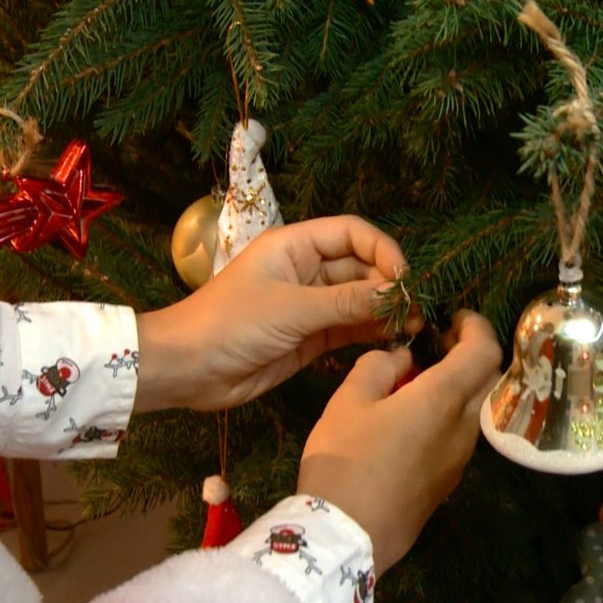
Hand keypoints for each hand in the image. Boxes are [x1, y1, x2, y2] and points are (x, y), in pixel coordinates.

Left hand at [134, 215, 420, 412]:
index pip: (352, 233)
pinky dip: (370, 333)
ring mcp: (308, 305)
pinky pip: (348, 329)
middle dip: (388, 285)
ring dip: (384, 312)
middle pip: (360, 267)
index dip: (383, 249)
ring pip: (358, 300)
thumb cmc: (230, 324)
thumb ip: (346, 302)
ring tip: (415, 328)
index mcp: (295, 246)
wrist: (186, 369)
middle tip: (417, 309)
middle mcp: (305, 271)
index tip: (403, 278)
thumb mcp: (292, 309)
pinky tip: (395, 341)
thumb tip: (396, 294)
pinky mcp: (309, 338)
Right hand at [298, 311, 501, 575]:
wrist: (347, 536)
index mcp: (444, 399)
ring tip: (416, 378)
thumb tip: (402, 356)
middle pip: (486, 378)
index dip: (476, 326)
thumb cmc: (345, 461)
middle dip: (468, 353)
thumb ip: (379, 366)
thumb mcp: (349, 400)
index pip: (485, 350)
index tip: (454, 316)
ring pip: (472, 408)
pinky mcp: (447, 481)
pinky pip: (458, 434)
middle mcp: (464, 428)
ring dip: (456, 386)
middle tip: (436, 341)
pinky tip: (410, 417)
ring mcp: (459, 459)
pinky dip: (446, 413)